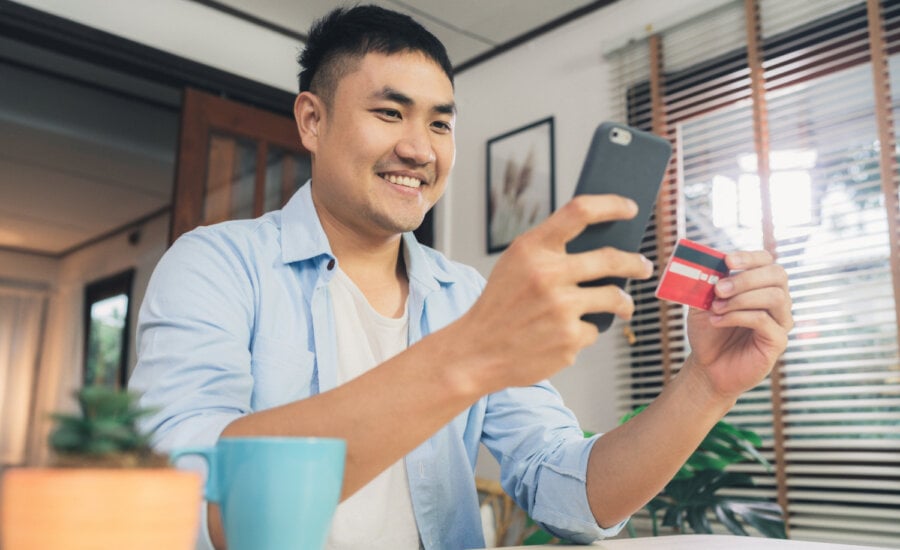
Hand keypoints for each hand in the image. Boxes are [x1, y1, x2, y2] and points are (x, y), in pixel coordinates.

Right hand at [453, 194, 652, 391]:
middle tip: (644, 266)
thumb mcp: (514, 265)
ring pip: (613, 298)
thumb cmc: (500, 306)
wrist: (476, 352)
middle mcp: (548, 275)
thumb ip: (549, 251)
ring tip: (623, 306)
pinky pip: (593, 330)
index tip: (630, 209)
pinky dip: (584, 332)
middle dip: (636, 263)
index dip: (611, 205)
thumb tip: (602, 244)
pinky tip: (564, 336)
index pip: (580, 211)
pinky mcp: (569, 339)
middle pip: (612, 259)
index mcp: (532, 249)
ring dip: (623, 303)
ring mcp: (561, 309)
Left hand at [684, 250, 792, 400]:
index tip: (727, 261)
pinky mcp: (778, 341)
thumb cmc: (708, 331)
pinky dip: (737, 317)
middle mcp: (777, 299)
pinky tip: (718, 321)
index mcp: (761, 285)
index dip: (749, 257)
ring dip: (741, 299)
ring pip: (775, 296)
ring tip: (716, 308)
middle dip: (745, 279)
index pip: (766, 261)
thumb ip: (706, 283)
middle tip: (718, 289)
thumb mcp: (701, 303)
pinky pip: (764, 320)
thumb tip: (706, 263)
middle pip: (777, 275)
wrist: (707, 365)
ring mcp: (781, 320)